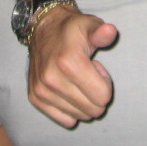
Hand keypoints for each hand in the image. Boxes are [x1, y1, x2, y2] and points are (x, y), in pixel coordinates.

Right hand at [28, 4, 116, 127]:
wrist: (43, 29)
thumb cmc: (72, 29)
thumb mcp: (89, 25)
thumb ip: (102, 33)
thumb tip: (110, 31)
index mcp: (69, 62)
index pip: (103, 96)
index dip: (105, 82)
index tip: (95, 67)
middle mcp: (52, 79)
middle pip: (93, 109)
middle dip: (95, 93)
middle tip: (86, 74)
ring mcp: (42, 90)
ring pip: (80, 116)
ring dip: (83, 100)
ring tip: (76, 79)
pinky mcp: (35, 98)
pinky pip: (65, 120)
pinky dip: (71, 109)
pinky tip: (67, 90)